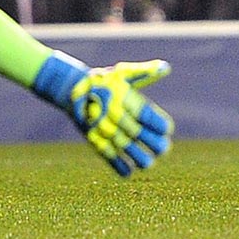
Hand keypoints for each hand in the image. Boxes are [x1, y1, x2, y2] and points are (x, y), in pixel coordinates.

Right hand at [32, 54, 173, 175]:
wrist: (71, 89)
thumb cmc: (103, 81)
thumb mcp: (122, 73)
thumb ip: (145, 72)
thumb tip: (166, 67)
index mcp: (123, 98)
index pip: (145, 114)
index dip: (158, 124)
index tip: (167, 129)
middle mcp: (113, 114)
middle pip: (137, 133)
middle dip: (153, 143)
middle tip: (164, 149)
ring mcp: (103, 128)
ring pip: (123, 147)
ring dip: (138, 158)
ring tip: (149, 163)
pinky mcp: (93, 138)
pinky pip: (107, 155)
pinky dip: (117, 165)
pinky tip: (129, 171)